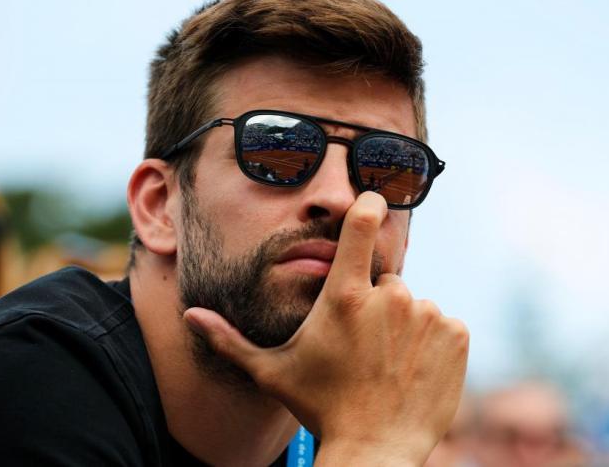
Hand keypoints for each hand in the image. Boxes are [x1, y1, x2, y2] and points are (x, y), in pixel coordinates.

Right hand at [184, 192, 468, 464]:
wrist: (374, 450)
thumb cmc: (319, 407)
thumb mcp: (271, 371)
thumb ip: (229, 339)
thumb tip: (189, 316)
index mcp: (345, 296)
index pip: (362, 224)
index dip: (368, 205)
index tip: (372, 202)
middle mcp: (390, 298)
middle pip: (384, 281)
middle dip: (375, 304)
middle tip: (361, 344)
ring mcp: (427, 316)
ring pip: (414, 305)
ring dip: (402, 325)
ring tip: (384, 361)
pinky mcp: (454, 336)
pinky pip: (442, 324)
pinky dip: (431, 341)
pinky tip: (410, 369)